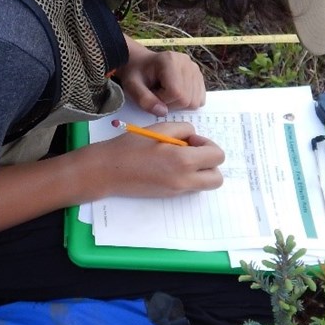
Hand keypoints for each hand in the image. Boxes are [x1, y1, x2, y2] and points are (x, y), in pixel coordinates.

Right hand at [86, 122, 224, 198]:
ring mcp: (177, 191)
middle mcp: (184, 180)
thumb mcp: (159, 129)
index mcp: (183, 161)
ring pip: (205, 184)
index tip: (189, 139)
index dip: (207, 143)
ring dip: (201, 171)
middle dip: (210, 162)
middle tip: (192, 151)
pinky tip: (170, 166)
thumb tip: (193, 138)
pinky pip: (191, 187)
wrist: (107, 171)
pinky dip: (188, 176)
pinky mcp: (169, 196)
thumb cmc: (130, 147)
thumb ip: (183, 130)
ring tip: (181, 159)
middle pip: (217, 177)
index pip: (217, 156)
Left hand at [117, 38, 205, 115]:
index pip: (176, 93)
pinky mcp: (199, 76)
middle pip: (187, 99)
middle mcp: (187, 63)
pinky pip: (200, 99)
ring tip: (165, 94)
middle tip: (157, 95)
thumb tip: (163, 112)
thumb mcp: (132, 86)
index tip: (152, 94)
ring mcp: (195, 69)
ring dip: (178, 104)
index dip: (162, 100)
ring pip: (195, 102)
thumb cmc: (136, 73)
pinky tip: (174, 94)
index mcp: (170, 61)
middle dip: (170, 104)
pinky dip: (187, 102)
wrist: (142, 63)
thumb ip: (144, 99)